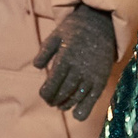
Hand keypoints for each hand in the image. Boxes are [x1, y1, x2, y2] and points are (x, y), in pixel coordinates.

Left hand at [32, 3, 119, 120]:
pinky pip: (92, 99)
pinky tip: (76, 114)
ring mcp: (91, 75)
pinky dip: (84, 109)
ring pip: (76, 97)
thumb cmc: (75, 29)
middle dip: (54, 100)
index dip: (46, 93)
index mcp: (66, 58)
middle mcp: (79, 69)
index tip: (43, 94)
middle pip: (63, 92)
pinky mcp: (101, 79)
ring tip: (60, 105)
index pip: (53, 83)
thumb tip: (36, 67)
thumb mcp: (56, 35)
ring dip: (66, 105)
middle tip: (50, 101)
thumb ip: (45, 51)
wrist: (102, 23)